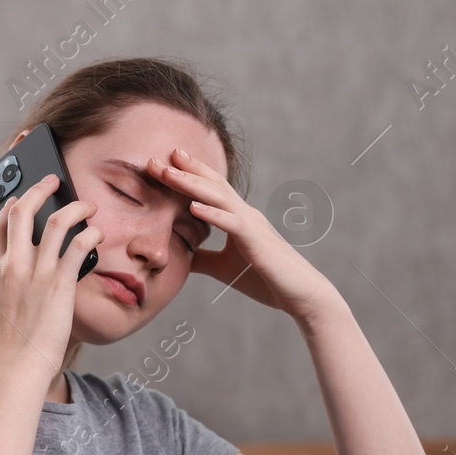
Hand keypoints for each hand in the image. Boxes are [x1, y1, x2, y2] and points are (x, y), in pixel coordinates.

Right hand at [0, 173, 103, 379]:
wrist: (16, 366)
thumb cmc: (8, 346)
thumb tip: (9, 279)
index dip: (8, 206)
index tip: (20, 199)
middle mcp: (12, 266)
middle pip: (22, 211)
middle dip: (39, 189)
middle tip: (53, 180)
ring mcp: (35, 273)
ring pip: (56, 221)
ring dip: (75, 206)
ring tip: (87, 204)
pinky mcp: (59, 283)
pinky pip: (78, 245)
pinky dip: (90, 232)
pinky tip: (97, 233)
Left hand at [146, 147, 337, 320]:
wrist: (301, 296)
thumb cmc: (267, 280)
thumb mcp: (224, 268)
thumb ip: (203, 258)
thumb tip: (181, 255)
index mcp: (238, 218)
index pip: (210, 190)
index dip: (188, 174)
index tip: (162, 162)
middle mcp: (246, 215)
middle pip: (211, 185)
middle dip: (184, 170)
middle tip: (154, 158)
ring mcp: (253, 226)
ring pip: (219, 197)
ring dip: (192, 184)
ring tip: (167, 173)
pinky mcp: (257, 243)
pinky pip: (233, 224)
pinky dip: (212, 214)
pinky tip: (193, 207)